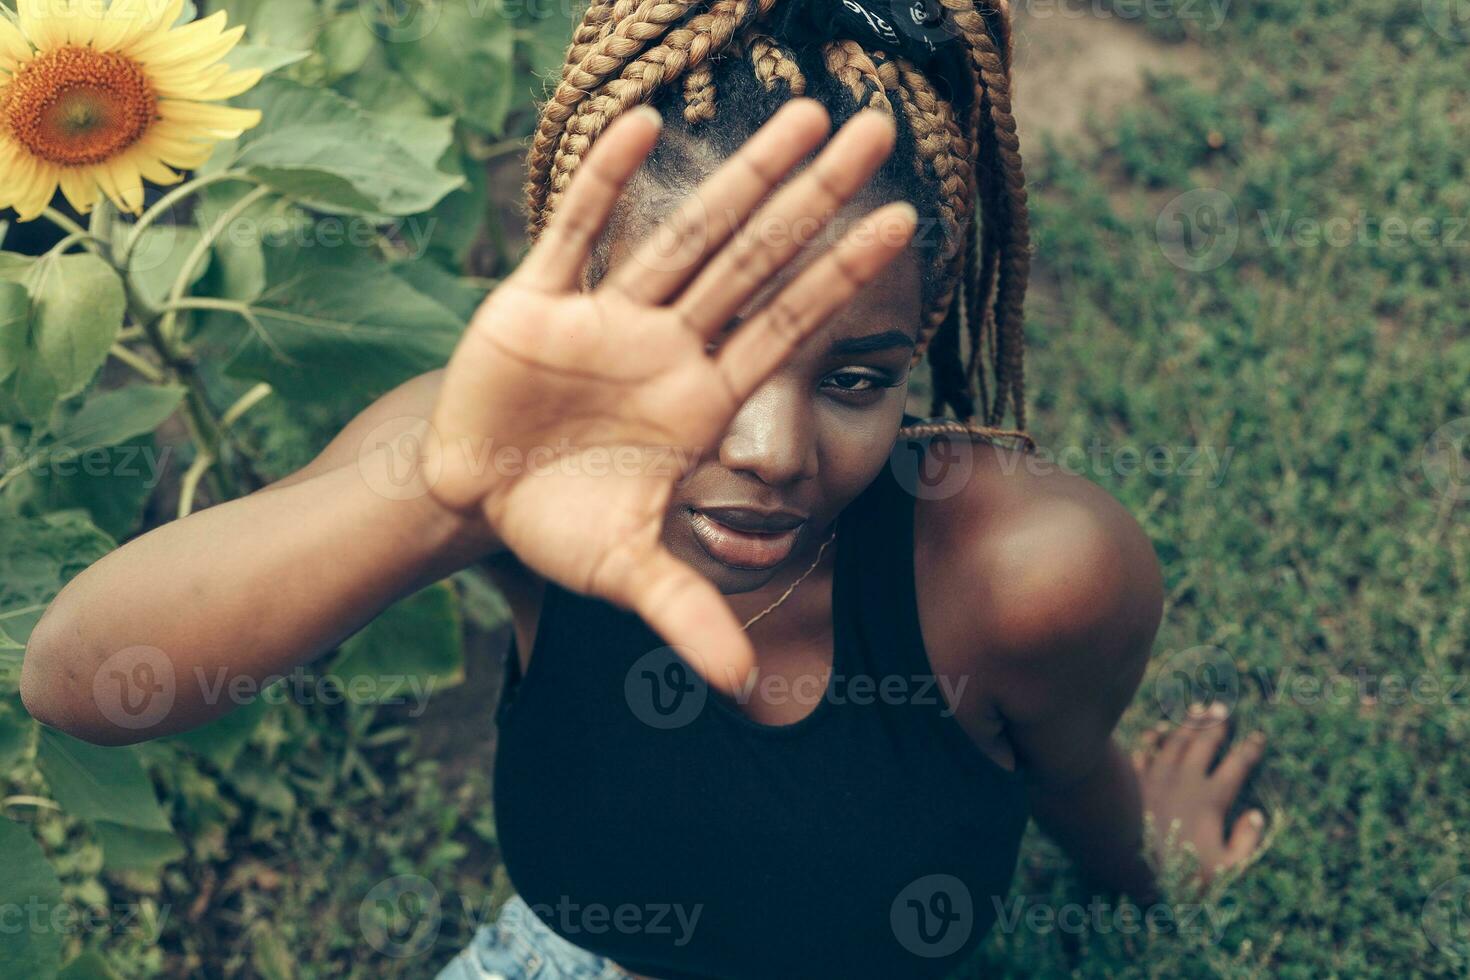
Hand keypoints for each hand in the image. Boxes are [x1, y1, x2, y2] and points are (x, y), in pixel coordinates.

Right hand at [426, 99, 917, 694]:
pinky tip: (642, 126)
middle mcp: (668, 344)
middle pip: (755, 257)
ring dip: (738, 174)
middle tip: (880, 130)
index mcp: (701, 399)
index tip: (903, 224)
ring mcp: (608, 317)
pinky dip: (602, 186)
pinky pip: (574, 234)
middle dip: (814, 196)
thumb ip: (687, 614)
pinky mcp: (536, 302)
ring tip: (802, 111)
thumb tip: (743, 690)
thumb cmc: (562, 524)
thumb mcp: (627, 573)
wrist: (475, 498)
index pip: (787, 325)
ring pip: (684, 231)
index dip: (841, 276)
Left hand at [1132, 704, 1268, 887]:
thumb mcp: (1225, 868)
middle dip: (1217, 724)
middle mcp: (1185, 780)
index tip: (1259, 735)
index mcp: (1211, 799)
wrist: (1126, 863)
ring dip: (1189, 723)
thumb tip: (1257, 815)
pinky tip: (1159, 728)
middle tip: (1223, 708)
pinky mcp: (1133, 779)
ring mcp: (1157, 775)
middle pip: (1205, 743)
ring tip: (1198, 707)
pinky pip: (1145, 750)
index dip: (1251, 749)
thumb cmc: (1178, 872)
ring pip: (1176, 740)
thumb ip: (1247, 842)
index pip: (1238, 765)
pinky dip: (1154, 737)